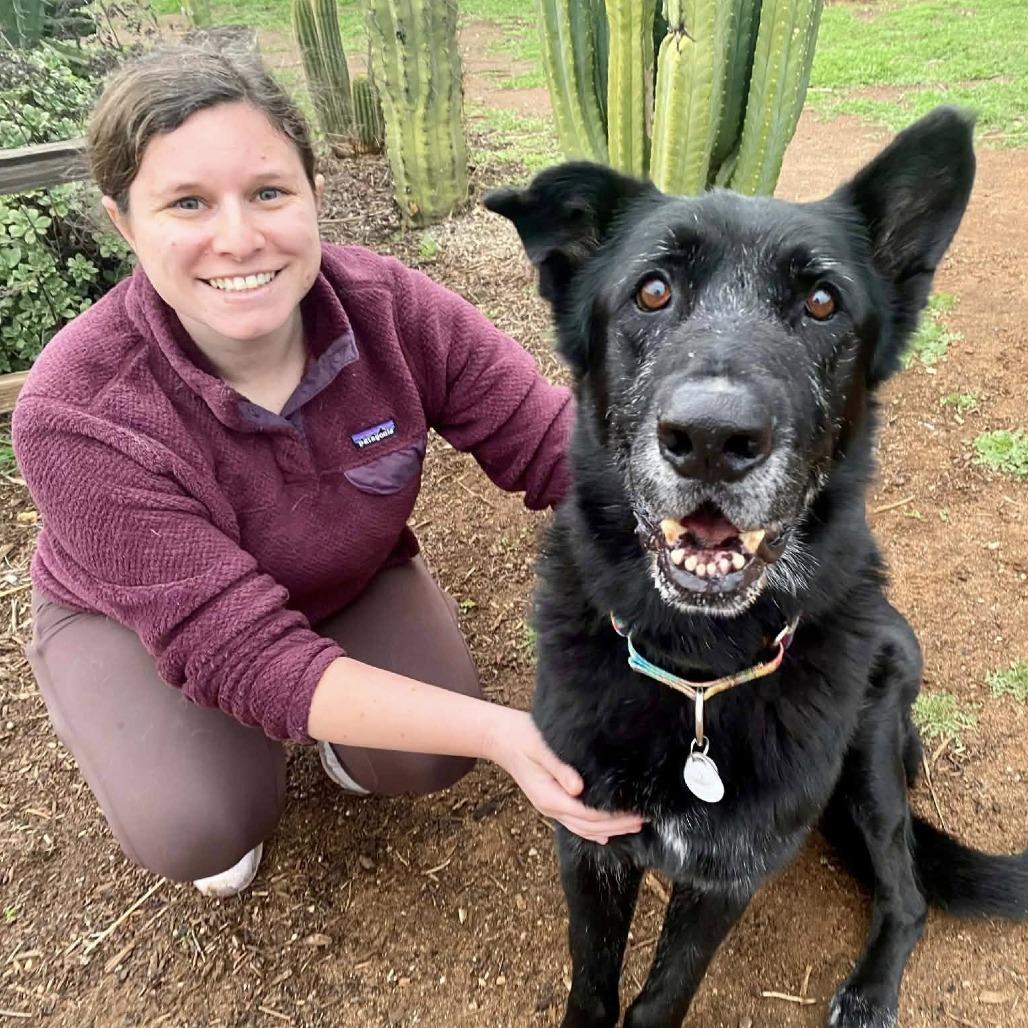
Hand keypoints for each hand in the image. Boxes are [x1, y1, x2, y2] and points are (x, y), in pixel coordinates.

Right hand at [485, 708, 644, 843]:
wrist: (502, 738)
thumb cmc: (523, 738)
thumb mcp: (541, 748)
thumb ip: (560, 768)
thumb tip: (578, 788)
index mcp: (549, 796)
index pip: (588, 815)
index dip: (614, 818)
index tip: (636, 813)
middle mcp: (550, 807)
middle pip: (589, 826)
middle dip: (618, 826)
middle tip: (644, 820)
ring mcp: (549, 807)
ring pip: (583, 828)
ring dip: (609, 829)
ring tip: (633, 827)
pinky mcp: (550, 801)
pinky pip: (574, 822)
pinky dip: (592, 830)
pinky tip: (605, 833)